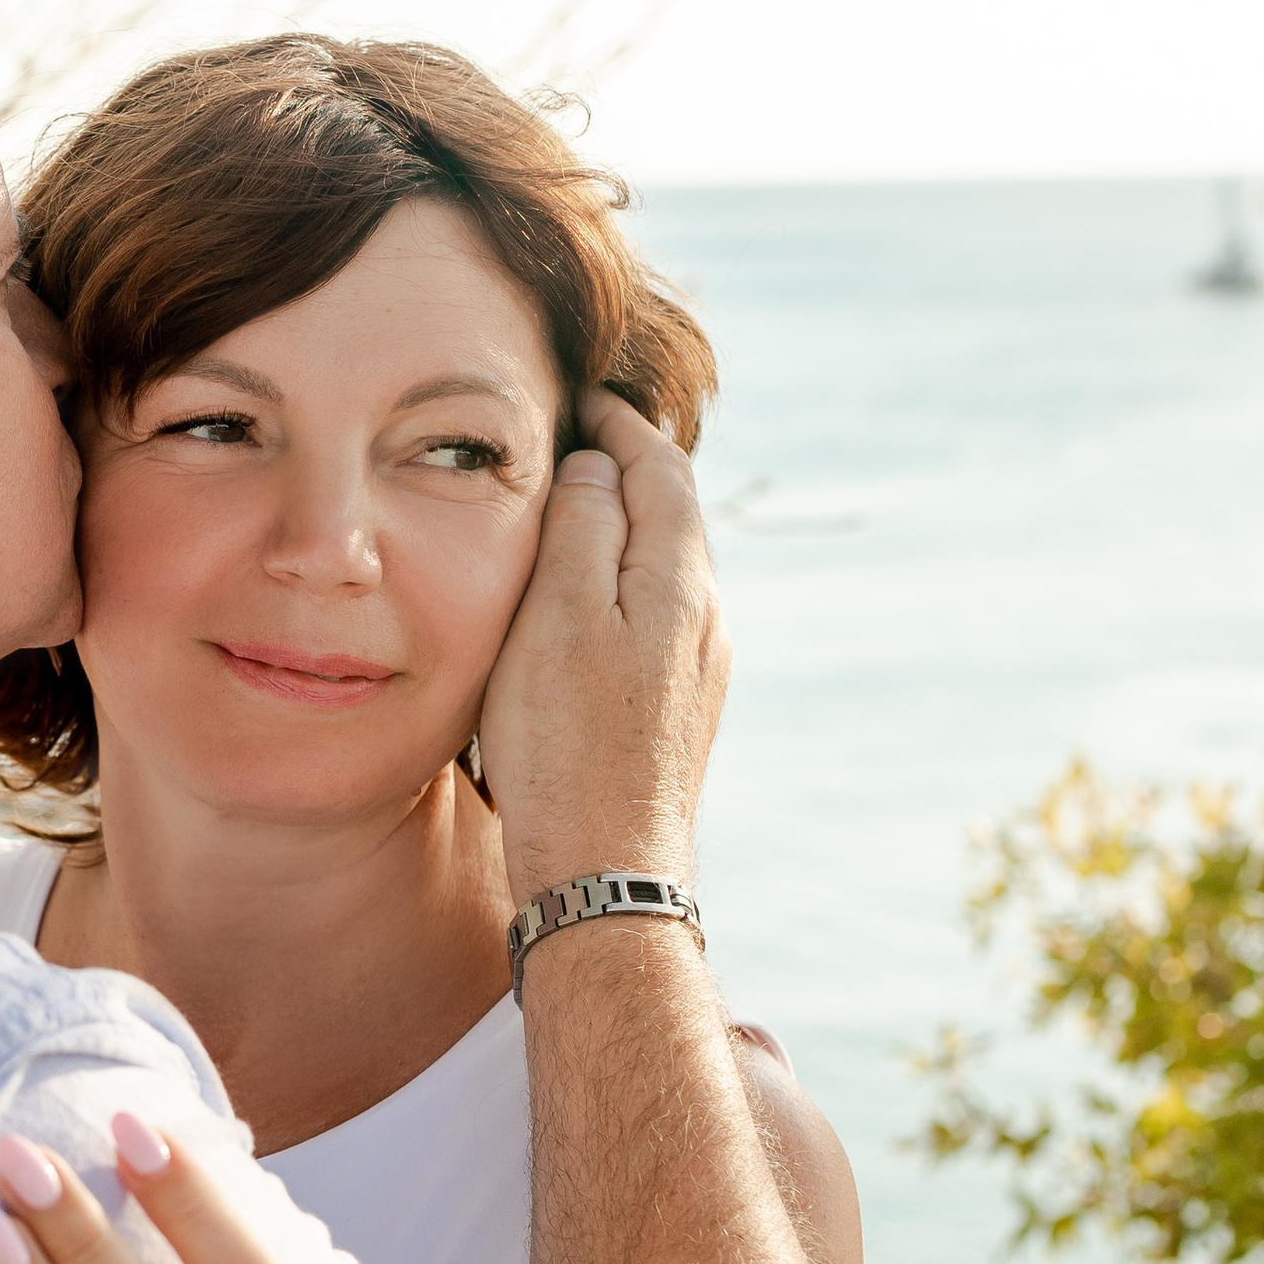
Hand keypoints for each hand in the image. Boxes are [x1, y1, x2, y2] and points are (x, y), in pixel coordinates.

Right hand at [477, 384, 728, 906]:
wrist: (604, 869)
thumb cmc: (565, 742)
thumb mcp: (558, 615)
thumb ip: (582, 527)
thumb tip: (598, 466)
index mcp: (680, 581)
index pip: (661, 468)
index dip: (620, 423)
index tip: (582, 394)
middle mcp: (705, 620)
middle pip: (675, 515)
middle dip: (630, 468)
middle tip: (578, 437)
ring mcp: (699, 671)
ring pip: (666, 570)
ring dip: (626, 529)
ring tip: (574, 510)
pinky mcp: (679, 714)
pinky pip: (655, 620)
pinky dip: (622, 584)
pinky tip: (585, 607)